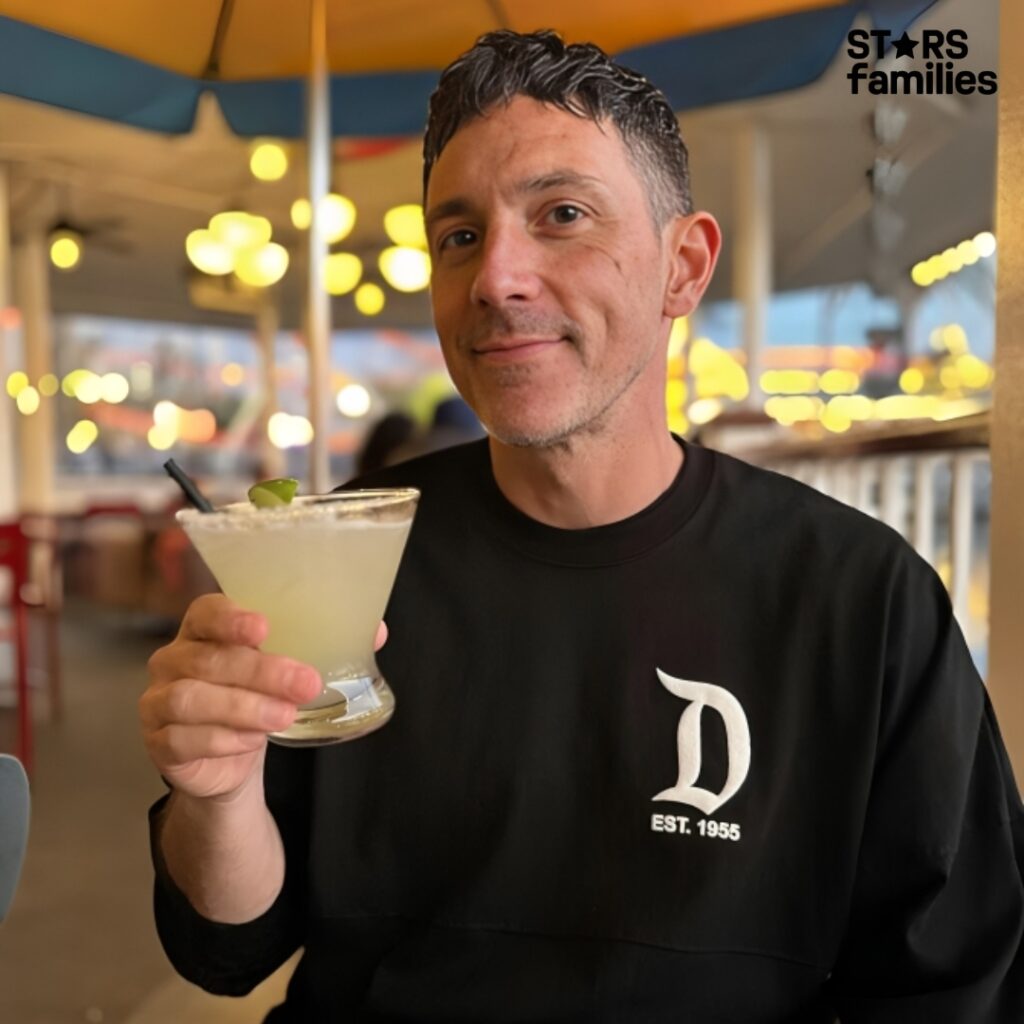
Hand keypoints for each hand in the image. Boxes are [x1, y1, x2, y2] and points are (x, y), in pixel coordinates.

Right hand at [141, 594, 387, 801]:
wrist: (232, 758)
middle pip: (208, 659)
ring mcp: (158, 701)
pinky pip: (181, 739)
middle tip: (305, 684)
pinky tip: (252, 740)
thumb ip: (324, 645)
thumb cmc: (259, 697)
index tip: (264, 627)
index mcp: (203, 630)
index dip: (231, 618)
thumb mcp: (287, 668)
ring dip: (243, 707)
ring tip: (284, 716)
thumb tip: (375, 630)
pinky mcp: (158, 741)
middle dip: (261, 671)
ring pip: (190, 699)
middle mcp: (174, 660)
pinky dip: (222, 739)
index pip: (206, 612)